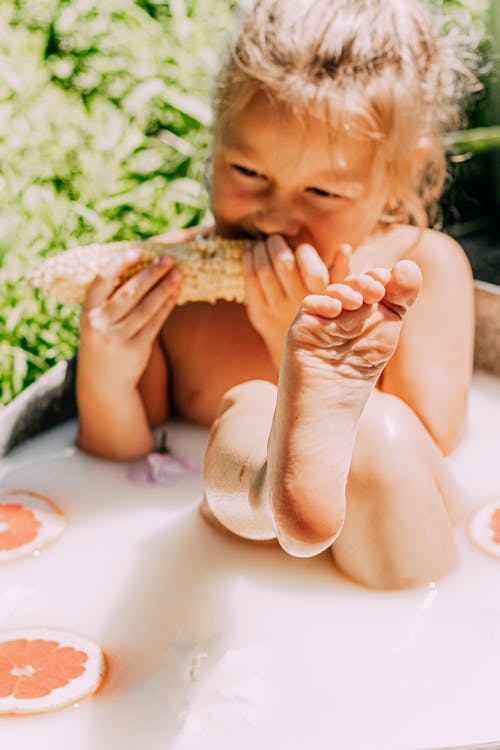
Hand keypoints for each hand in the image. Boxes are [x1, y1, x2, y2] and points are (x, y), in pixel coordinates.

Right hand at [78, 249, 180, 393]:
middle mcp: (101, 323)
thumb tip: (140, 266)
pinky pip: (155, 324)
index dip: (120, 264)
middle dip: (151, 274)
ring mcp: (118, 338)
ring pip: (146, 308)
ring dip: (163, 289)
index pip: (102, 281)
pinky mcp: (136, 349)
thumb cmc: (103, 339)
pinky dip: (166, 307)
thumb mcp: (96, 320)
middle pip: (129, 293)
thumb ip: (110, 298)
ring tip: (177, 274)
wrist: (102, 381)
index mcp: (88, 311)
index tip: (138, 251)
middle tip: (167, 259)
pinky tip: (175, 294)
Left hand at [242, 235, 350, 365]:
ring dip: (260, 249)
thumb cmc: (321, 309)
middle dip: (276, 244)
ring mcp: (276, 308)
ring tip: (262, 242)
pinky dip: (248, 259)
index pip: (310, 267)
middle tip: (274, 237)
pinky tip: (251, 249)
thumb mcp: (336, 292)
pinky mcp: (258, 311)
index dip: (304, 251)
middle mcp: (297, 302)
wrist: (296, 346)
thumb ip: (341, 271)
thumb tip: (344, 247)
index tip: (300, 247)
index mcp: (320, 296)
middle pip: (282, 263)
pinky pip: (249, 279)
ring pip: (263, 269)